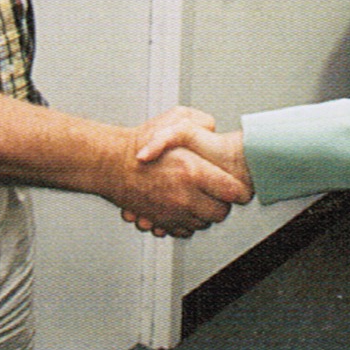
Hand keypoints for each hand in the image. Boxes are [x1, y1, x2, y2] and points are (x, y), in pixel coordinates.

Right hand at [113, 107, 251, 237]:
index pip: (232, 192)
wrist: (112, 163)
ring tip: (197, 195)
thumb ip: (202, 123)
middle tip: (217, 191)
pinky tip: (183, 204)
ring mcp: (172, 212)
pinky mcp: (161, 222)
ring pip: (203, 223)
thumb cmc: (141, 141)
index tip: (237, 185)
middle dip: (222, 203)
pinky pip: (185, 230)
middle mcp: (184, 196)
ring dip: (204, 212)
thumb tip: (216, 130)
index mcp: (192, 171)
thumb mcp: (176, 119)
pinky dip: (187, 221)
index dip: (238, 189)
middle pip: (221, 213)